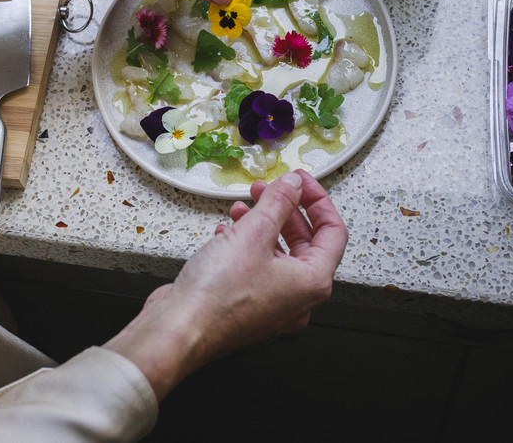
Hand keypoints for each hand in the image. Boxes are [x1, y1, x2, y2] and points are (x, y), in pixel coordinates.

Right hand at [104, 170, 347, 399]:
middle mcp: (297, 299)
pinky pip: (256, 270)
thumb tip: (292, 185)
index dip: (317, 200)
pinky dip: (245, 247)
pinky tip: (225, 234)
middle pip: (305, 243)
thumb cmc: (217, 296)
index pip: (333, 232)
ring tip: (241, 208)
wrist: (179, 330)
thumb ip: (278, 202)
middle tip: (267, 188)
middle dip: (284, 210)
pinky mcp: (247, 308)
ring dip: (261, 226)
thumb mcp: (253, 233)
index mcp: (312, 283)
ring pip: (276, 256)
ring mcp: (272, 306)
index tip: (299, 181)